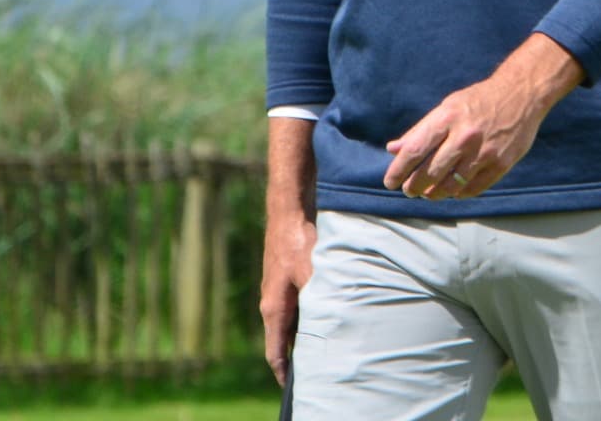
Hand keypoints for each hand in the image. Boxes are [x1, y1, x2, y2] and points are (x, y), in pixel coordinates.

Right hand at [259, 209, 315, 387]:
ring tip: (322, 352)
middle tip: (314, 373)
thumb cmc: (297, 241)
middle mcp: (271, 304)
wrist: (288, 211)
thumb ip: (319, 297)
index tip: (292, 388)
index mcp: (274, 308)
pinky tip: (323, 320)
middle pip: (282, 342)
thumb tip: (329, 319)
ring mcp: (277, 292)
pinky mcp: (286, 281)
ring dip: (302, 338)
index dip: (283, 372)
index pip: (275, 351)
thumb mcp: (311, 271)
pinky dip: (306, 320)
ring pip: (290, 325)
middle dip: (295, 359)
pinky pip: (295, 309)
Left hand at [383, 34, 581, 199]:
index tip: (390, 182)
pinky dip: (459, 193)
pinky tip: (453, 191)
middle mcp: (464, 136)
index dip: (398, 170)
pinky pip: (473, 188)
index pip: (415, 150)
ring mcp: (484, 151)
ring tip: (428, 193)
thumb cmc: (478, 100)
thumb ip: (420, 130)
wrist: (521, 94)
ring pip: (451, 185)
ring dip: (435, 193)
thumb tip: (393, 149)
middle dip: (414, 186)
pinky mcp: (501, 164)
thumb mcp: (447, 107)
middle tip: (409, 190)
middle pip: (430, 172)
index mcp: (447, 117)